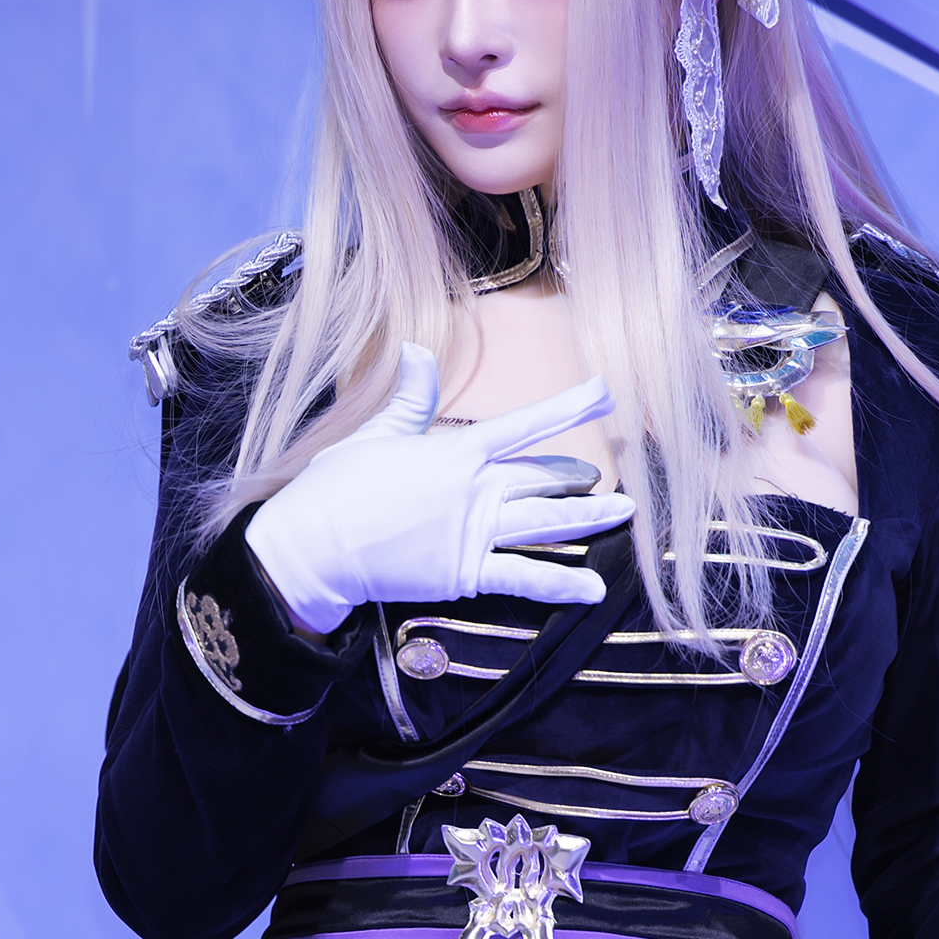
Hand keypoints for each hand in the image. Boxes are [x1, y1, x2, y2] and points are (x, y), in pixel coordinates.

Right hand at [245, 344, 635, 631]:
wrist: (312, 547)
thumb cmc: (336, 488)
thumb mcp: (373, 433)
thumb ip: (409, 397)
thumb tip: (419, 351)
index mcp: (455, 451)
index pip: (525, 424)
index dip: (569, 406)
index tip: (604, 390)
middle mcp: (473, 488)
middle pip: (542, 477)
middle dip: (579, 475)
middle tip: (611, 476)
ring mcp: (472, 532)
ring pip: (545, 522)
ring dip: (589, 518)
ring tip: (625, 513)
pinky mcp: (464, 573)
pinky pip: (524, 577)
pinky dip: (561, 584)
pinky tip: (594, 588)